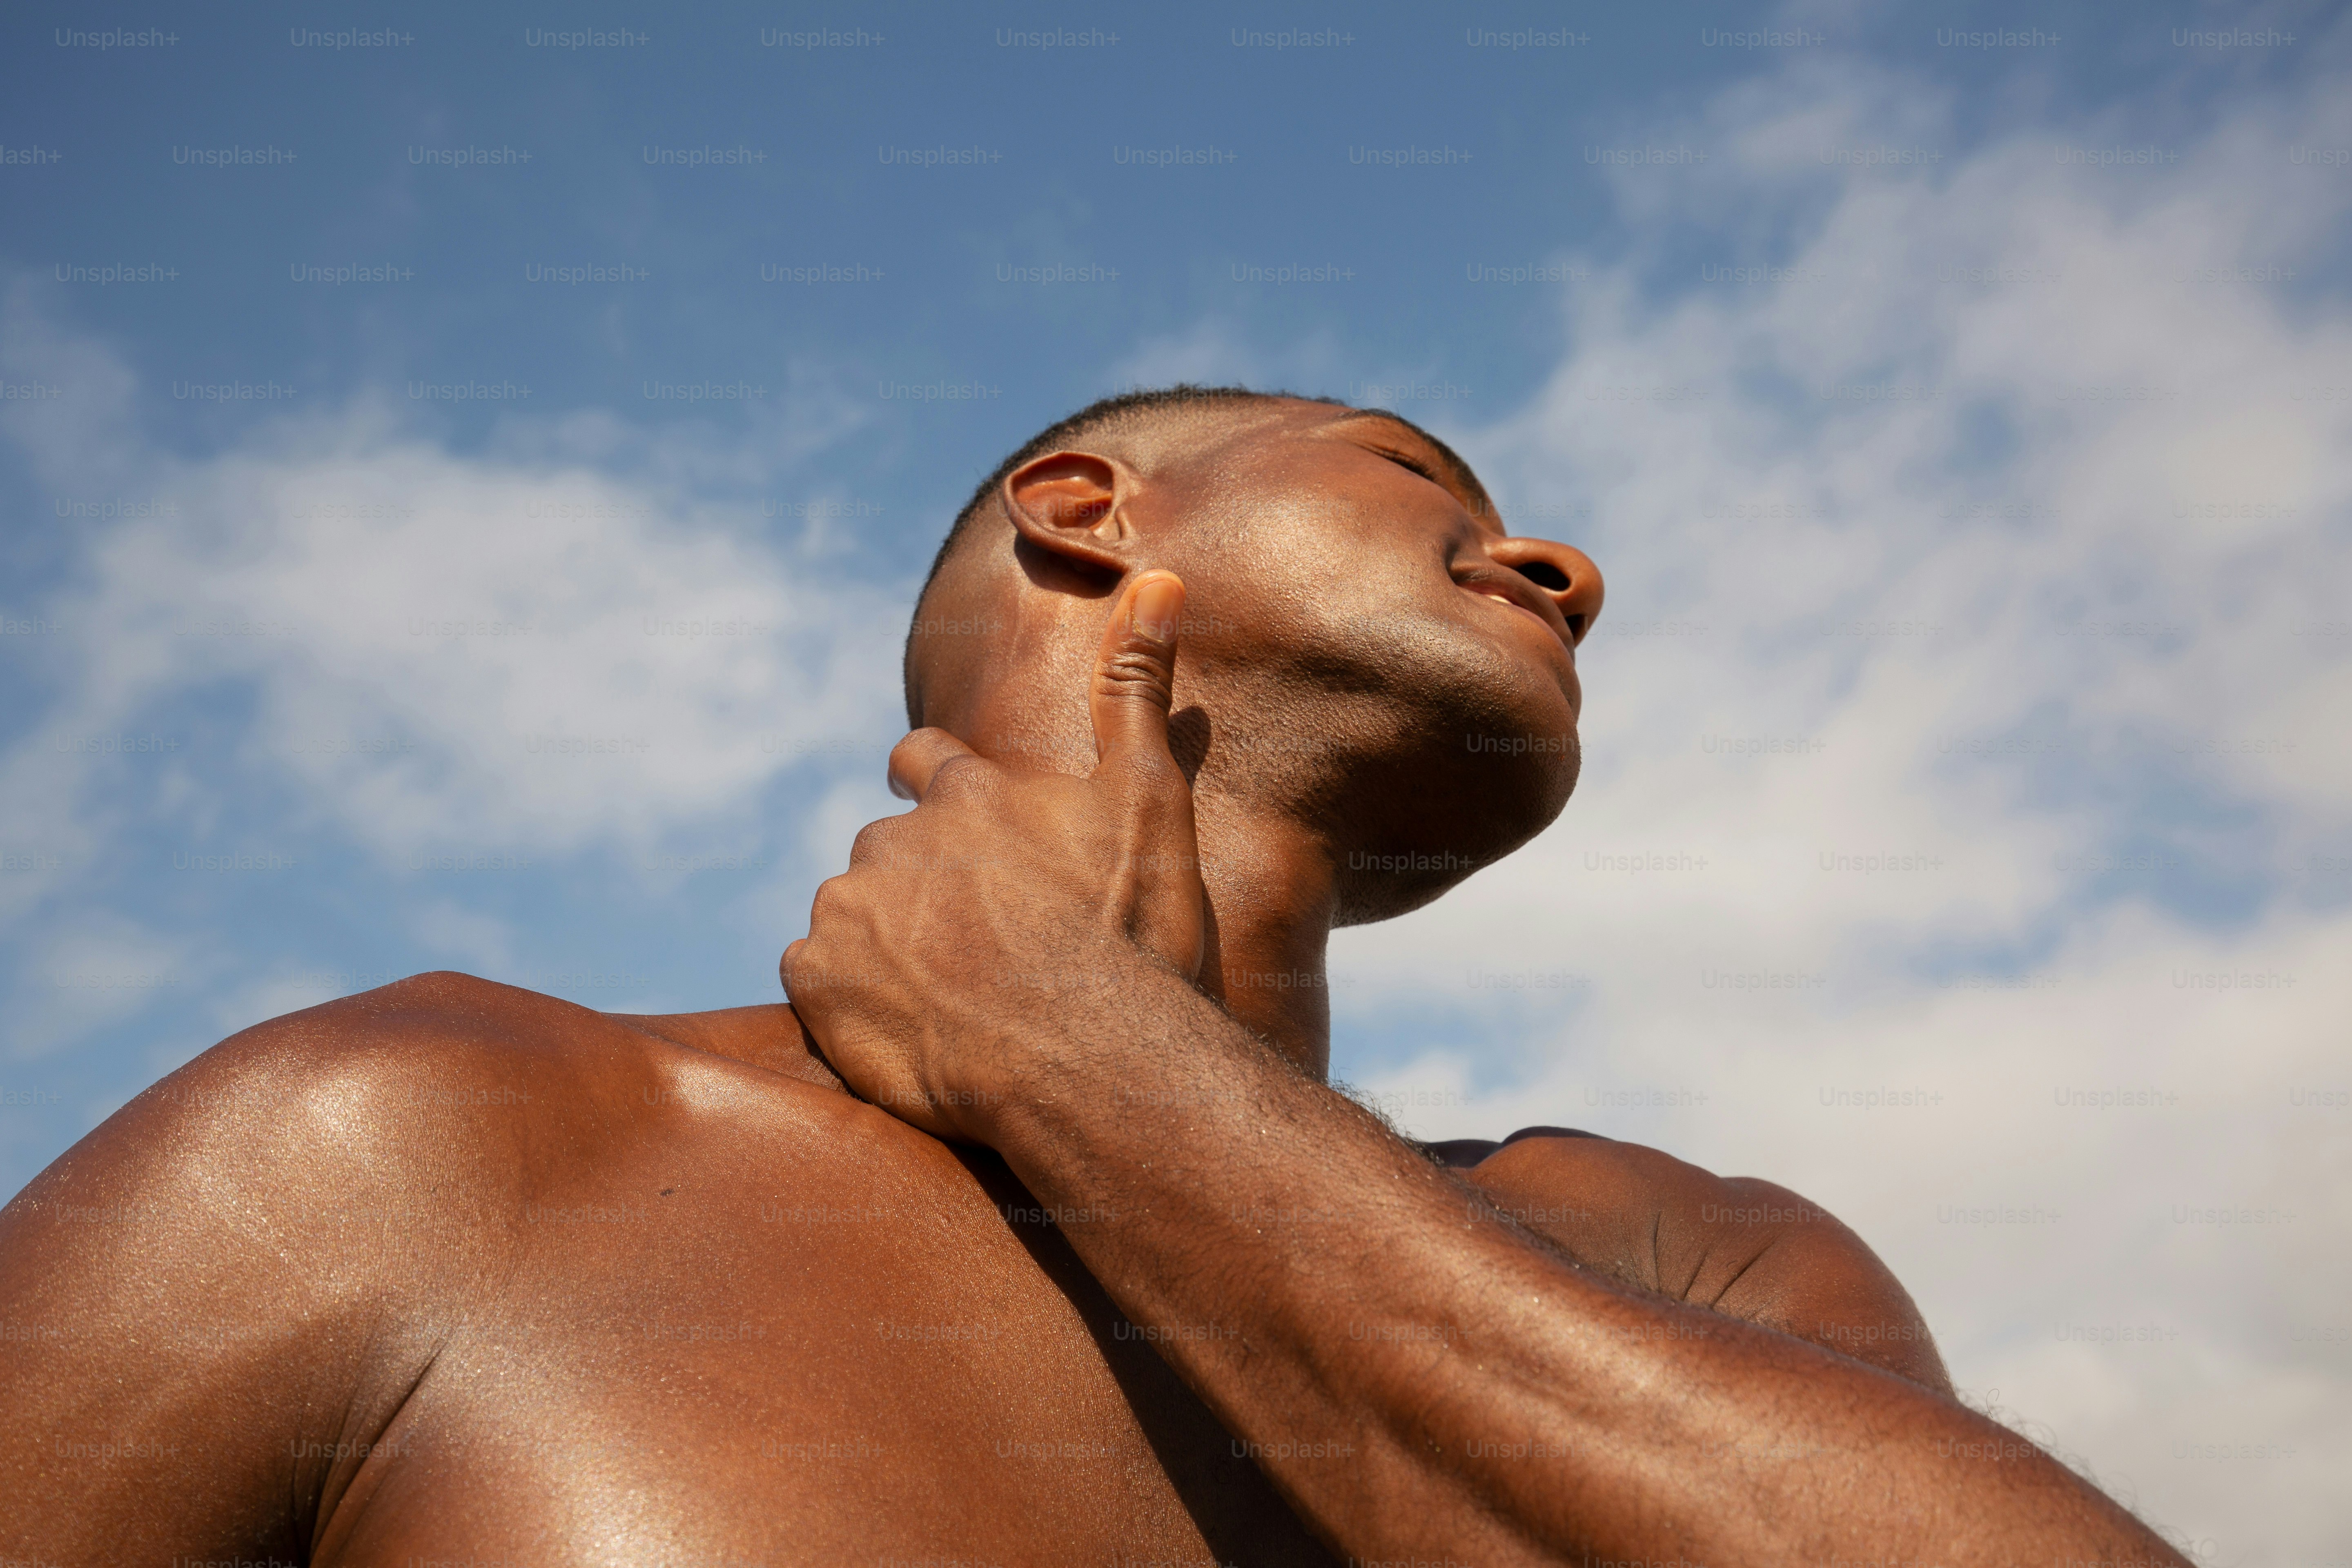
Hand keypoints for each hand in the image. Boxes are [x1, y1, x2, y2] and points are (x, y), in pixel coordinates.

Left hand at [781, 572, 1206, 1139]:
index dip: (936, 792)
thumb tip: (1159, 577)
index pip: (923, 763)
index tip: (956, 830)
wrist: (1094, 1066)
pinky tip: (902, 1037)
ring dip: (879, 945)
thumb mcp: (1152, 802)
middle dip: (915, 886)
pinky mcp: (817, 985)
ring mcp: (849, 913)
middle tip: (970, 945)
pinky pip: (810, 981)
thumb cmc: (1135, 938)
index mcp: (970, 794)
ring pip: (845, 914)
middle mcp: (897, 840)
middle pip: (883, 849)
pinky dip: (844, 1005)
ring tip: (940, 999)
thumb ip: (1136, 690)